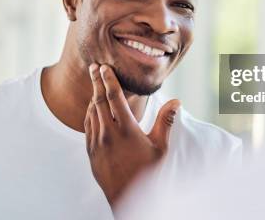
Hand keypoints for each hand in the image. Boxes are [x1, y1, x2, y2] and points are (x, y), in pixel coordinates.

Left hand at [84, 63, 179, 209]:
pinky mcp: (90, 152)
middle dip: (96, 81)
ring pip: (91, 112)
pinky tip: (93, 108)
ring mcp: (96, 143)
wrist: (127, 198)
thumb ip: (165, 122)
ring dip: (93, 96)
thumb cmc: (147, 173)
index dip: (108, 80)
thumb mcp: (160, 148)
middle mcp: (108, 134)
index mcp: (126, 130)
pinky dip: (89, 113)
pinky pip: (87, 126)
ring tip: (95, 83)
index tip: (104, 67)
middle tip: (94, 67)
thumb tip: (176, 101)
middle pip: (99, 100)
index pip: (114, 97)